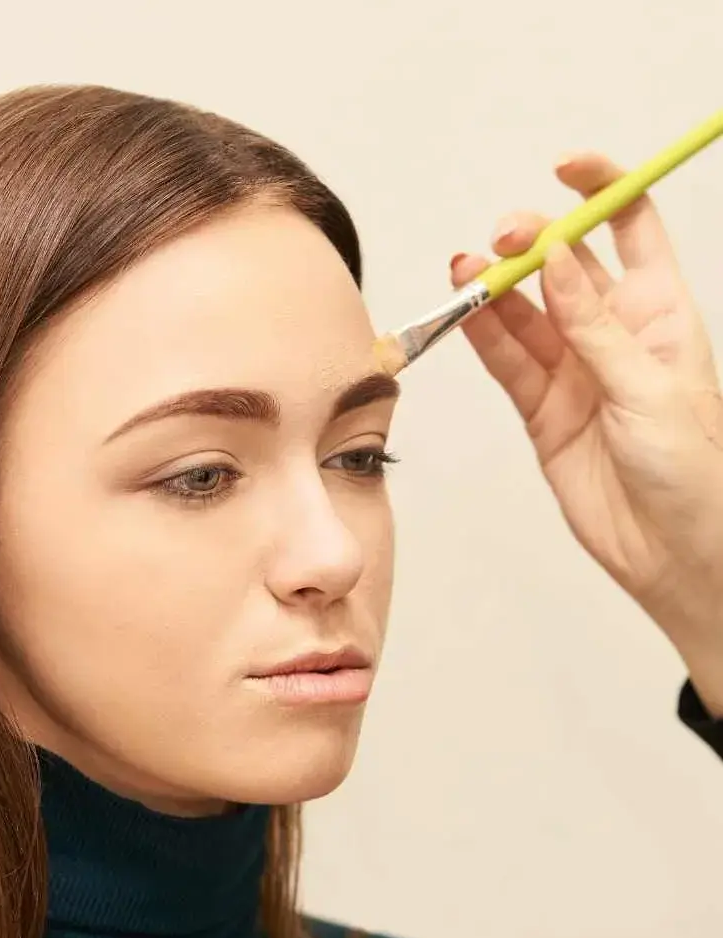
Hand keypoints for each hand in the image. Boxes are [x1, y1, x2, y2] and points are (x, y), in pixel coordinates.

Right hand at [451, 152, 722, 714]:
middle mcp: (613, 334)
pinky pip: (506, 361)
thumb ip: (594, 325)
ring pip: (525, 313)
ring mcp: (573, 370)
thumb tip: (558, 259)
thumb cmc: (692, 470)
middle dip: (533, 243)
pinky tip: (464, 311)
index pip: (631, 229)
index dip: (602, 190)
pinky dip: (483, 336)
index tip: (567, 169)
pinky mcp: (541, 408)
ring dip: (495, 289)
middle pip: (566, 266)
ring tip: (465, 272)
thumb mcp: (651, 387)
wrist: (672, 549)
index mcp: (661, 313)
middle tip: (504, 240)